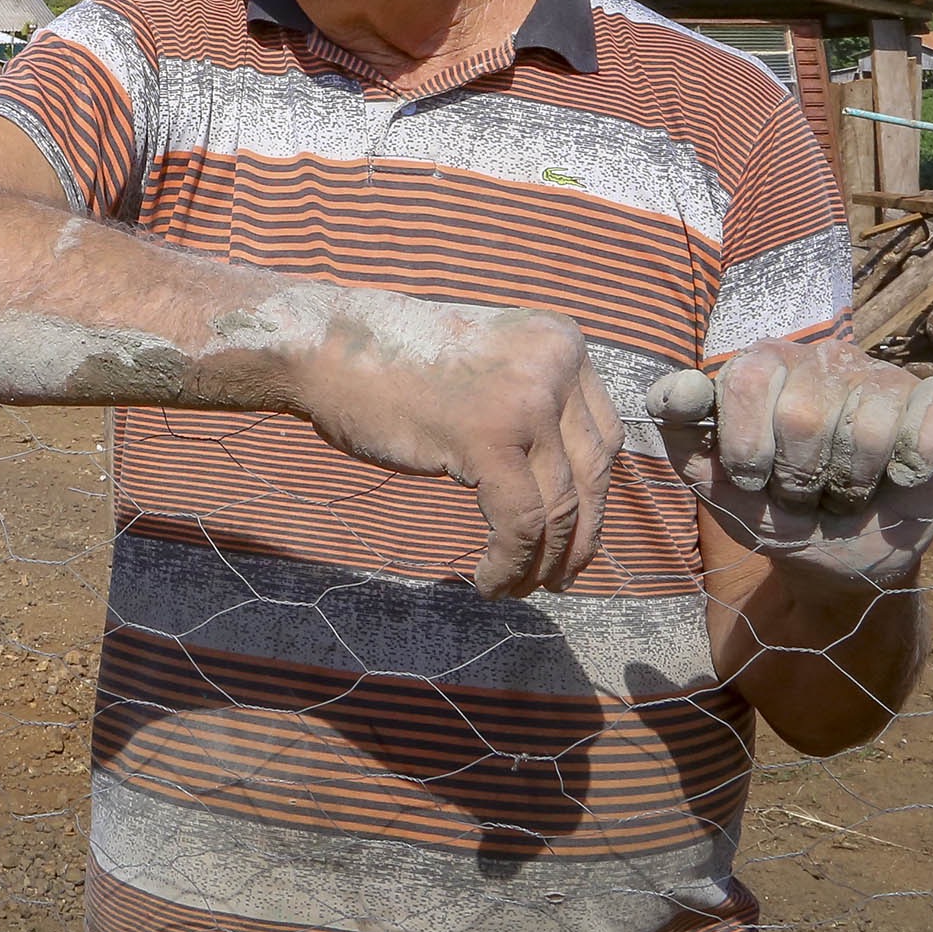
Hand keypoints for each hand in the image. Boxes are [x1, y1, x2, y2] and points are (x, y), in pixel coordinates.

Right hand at [295, 296, 624, 601]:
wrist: (329, 348)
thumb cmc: (395, 364)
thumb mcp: (490, 371)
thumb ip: (534, 406)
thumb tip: (569, 489)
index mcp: (562, 342)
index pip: (603, 438)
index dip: (592, 499)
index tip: (572, 537)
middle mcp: (556, 364)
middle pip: (591, 474)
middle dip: (576, 539)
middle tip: (556, 579)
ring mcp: (526, 399)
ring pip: (558, 507)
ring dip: (541, 562)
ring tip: (515, 589)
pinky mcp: (490, 436)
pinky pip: (519, 522)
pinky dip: (509, 563)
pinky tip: (489, 582)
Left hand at [646, 337, 932, 587]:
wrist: (838, 560)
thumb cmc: (774, 511)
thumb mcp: (716, 484)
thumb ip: (679, 434)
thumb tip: (679, 389)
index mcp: (763, 365)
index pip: (745, 379)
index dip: (745, 446)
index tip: (750, 478)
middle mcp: (821, 359)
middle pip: (803, 415)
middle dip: (797, 479)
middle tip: (801, 494)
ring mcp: (880, 376)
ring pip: (866, 429)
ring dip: (850, 485)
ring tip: (843, 493)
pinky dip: (913, 463)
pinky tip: (901, 477)